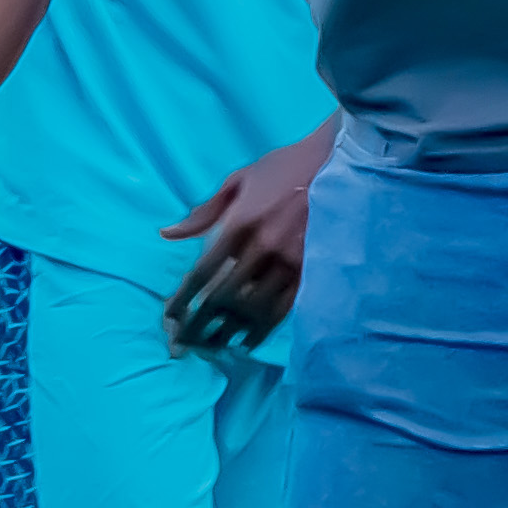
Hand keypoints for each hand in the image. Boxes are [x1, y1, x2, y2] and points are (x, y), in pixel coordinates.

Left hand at [162, 125, 330, 346]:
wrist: (338, 159)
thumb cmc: (284, 166)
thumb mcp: (239, 179)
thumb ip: (205, 211)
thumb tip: (169, 233)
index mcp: (241, 221)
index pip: (204, 270)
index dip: (185, 297)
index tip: (170, 316)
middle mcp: (263, 245)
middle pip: (224, 297)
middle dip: (201, 323)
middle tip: (184, 343)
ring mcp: (291, 260)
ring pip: (253, 308)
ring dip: (229, 332)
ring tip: (211, 347)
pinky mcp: (313, 269)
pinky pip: (284, 308)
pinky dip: (262, 329)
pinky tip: (247, 342)